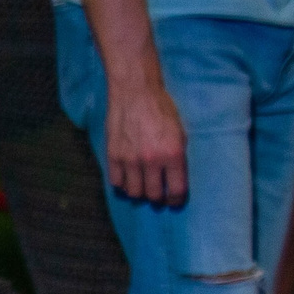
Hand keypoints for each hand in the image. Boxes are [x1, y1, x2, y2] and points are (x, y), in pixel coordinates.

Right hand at [104, 73, 188, 205]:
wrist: (135, 92)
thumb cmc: (161, 109)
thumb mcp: (180, 132)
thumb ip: (177, 157)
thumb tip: (174, 177)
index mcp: (173, 154)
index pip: (176, 191)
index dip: (176, 201)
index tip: (174, 201)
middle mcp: (152, 160)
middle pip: (153, 195)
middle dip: (157, 198)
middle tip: (158, 195)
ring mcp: (130, 159)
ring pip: (134, 192)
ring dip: (139, 192)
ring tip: (141, 186)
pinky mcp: (113, 155)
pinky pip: (116, 182)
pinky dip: (122, 184)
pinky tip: (127, 178)